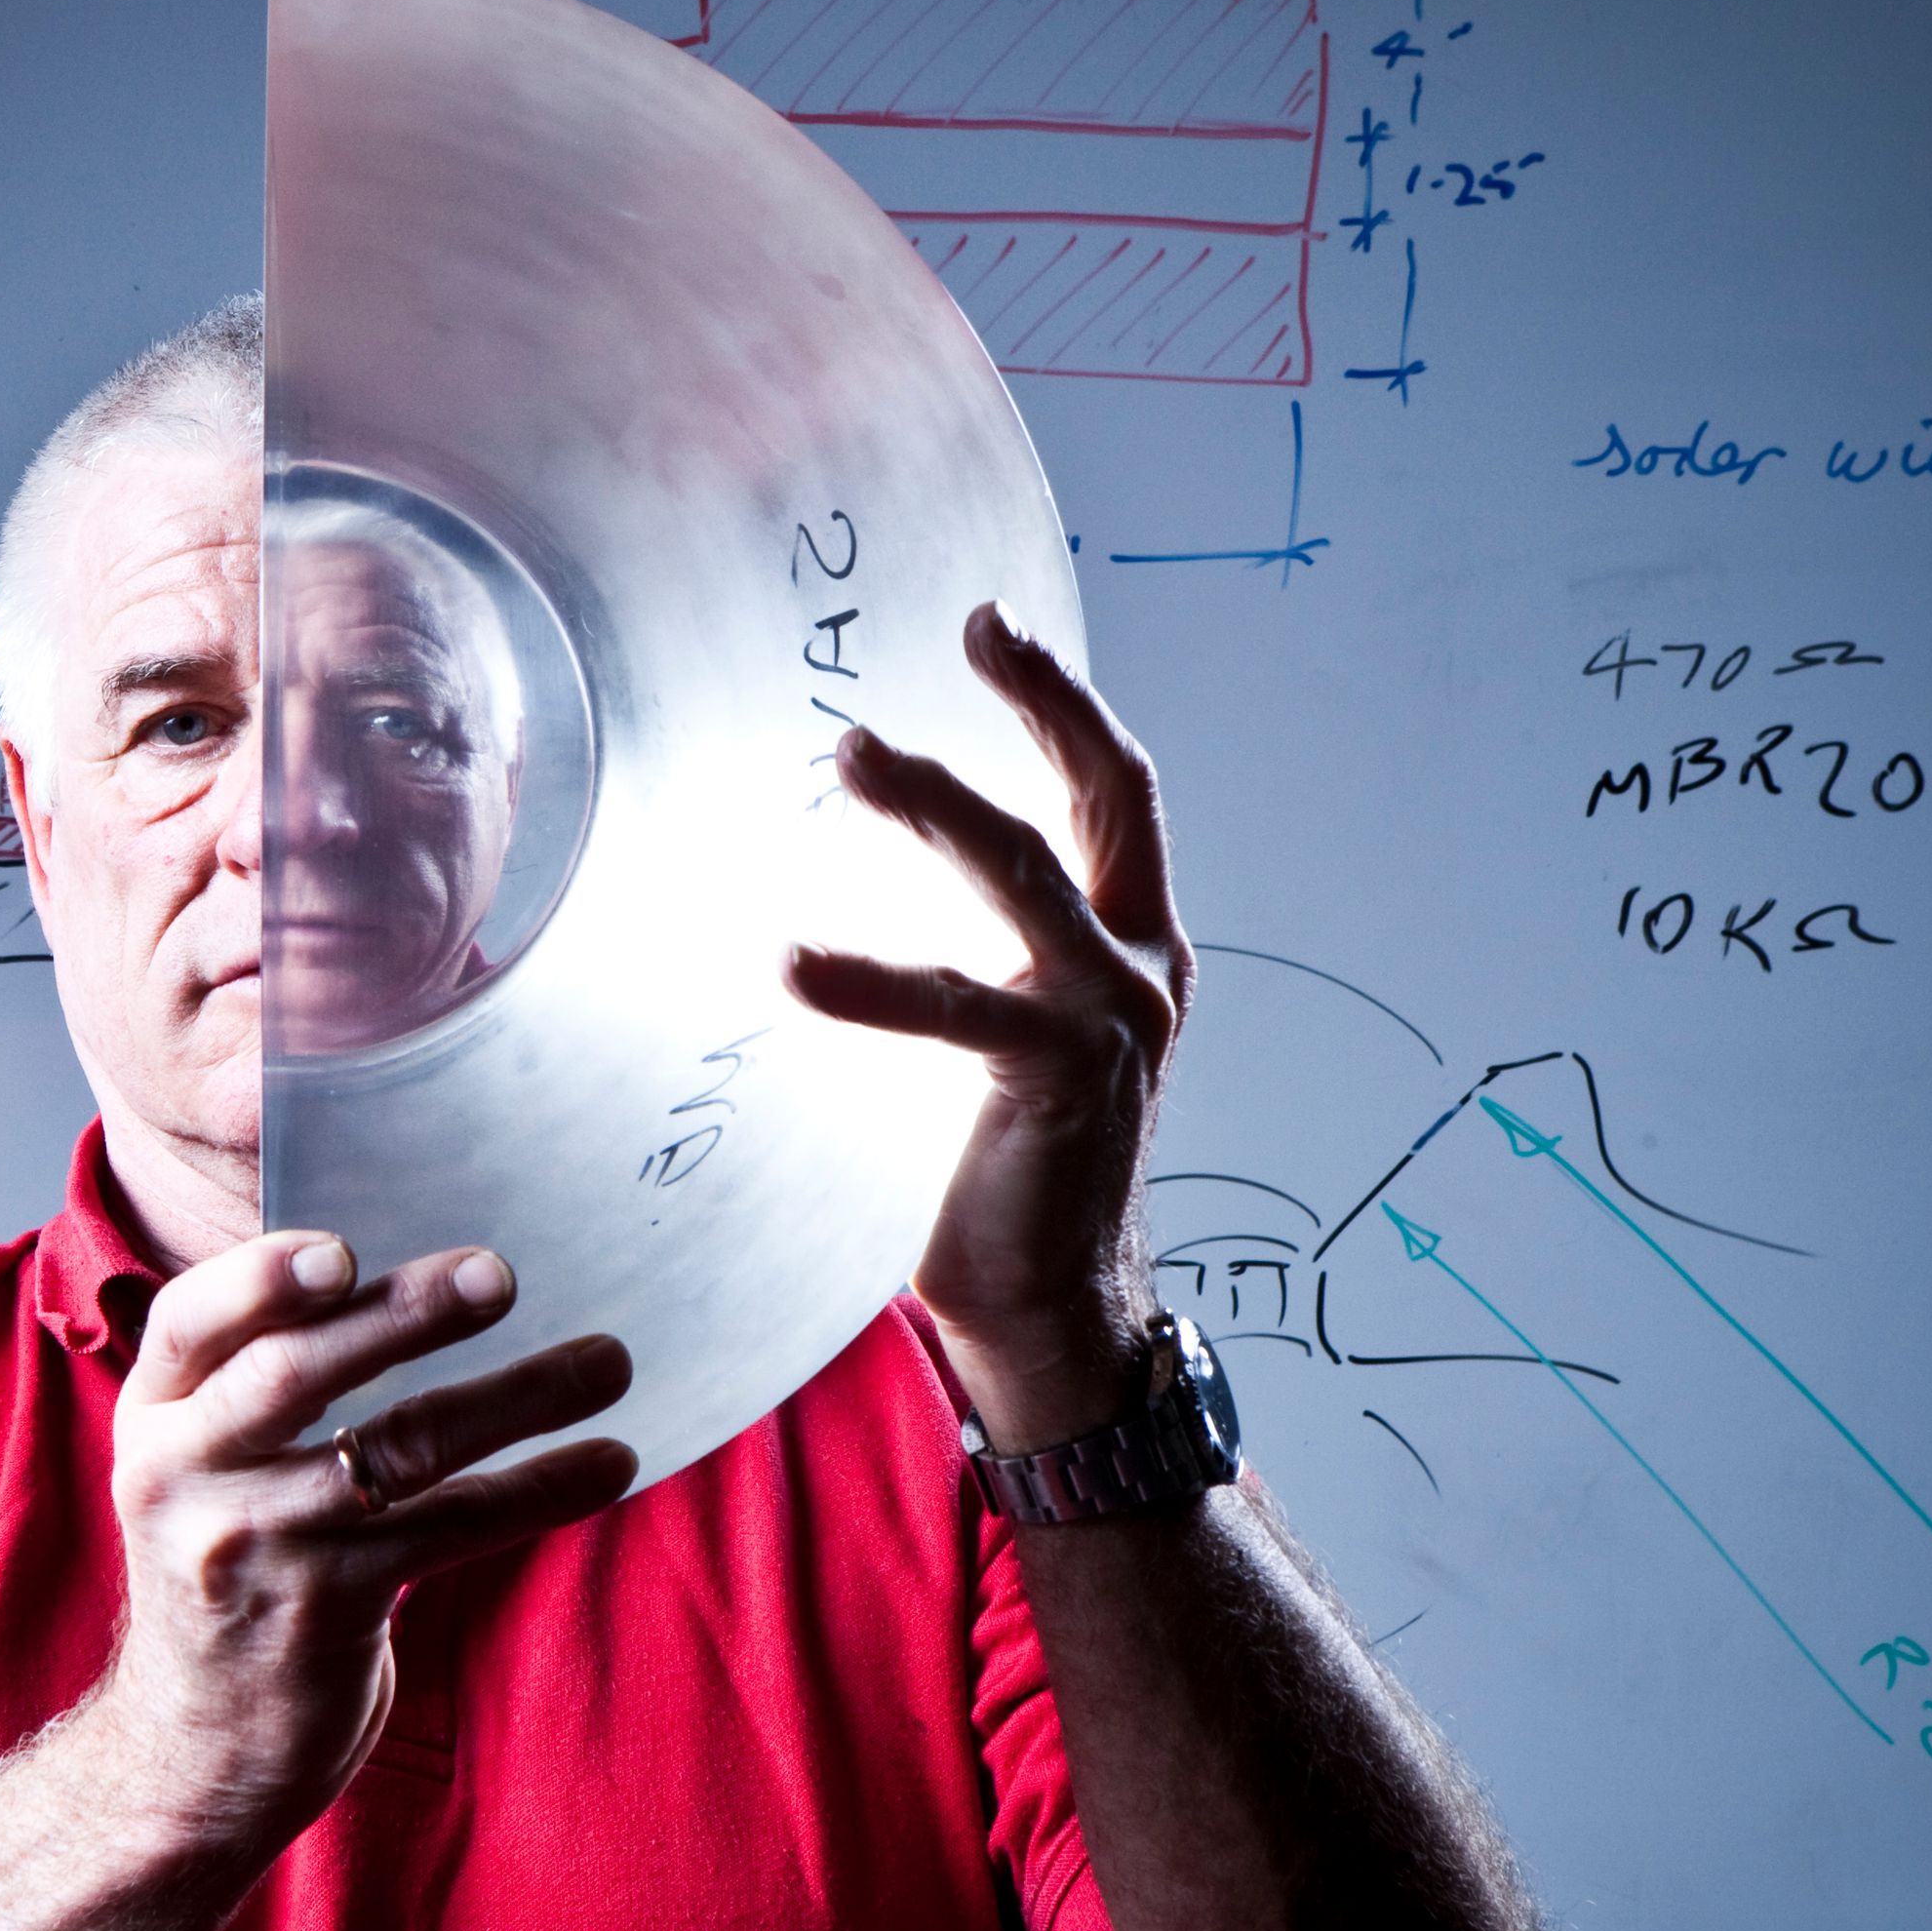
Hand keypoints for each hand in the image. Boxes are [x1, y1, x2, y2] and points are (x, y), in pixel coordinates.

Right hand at [97, 1233, 634, 1828]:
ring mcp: (252, 1548)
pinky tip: (605, 1463)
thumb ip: (268, 1372)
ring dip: (512, 1398)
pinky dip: (536, 1490)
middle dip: (402, 1315)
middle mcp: (183, 1475)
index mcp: (156, 1414)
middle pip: (294, 1375)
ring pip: (395, 1451)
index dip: (262, 1279)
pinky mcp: (326, 1612)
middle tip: (499, 1276)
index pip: (191, 1322)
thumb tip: (426, 1273)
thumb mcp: (207, 1462)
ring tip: (606, 1362)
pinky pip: (448, 1530)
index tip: (343, 1249)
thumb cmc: (233, 1563)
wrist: (199, 1742)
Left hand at [784, 602, 1192, 1454]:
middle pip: (1100, 796)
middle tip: (971, 629)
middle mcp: (1138, 967)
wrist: (1054, 1306)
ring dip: (937, 804)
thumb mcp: (1002, 1038)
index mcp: (1132, 946)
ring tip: (856, 757)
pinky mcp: (1058, 1081)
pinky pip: (957, 1007)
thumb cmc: (1009, 1171)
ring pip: (1022, 876)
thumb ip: (971, 959)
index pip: (1109, 793)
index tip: (993, 623)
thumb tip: (841, 886)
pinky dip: (871, 978)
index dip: (1060, 700)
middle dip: (1043, 700)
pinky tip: (793, 959)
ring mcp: (1110, 1019)